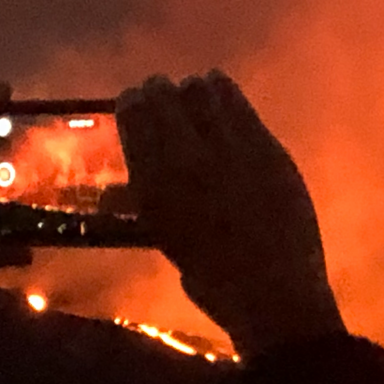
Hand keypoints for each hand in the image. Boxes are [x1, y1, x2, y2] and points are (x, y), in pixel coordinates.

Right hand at [116, 71, 345, 357]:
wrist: (273, 293)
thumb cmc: (213, 278)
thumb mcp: (165, 239)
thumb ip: (142, 205)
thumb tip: (110, 194)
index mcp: (153, 183)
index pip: (133, 118)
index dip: (132, 104)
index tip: (134, 102)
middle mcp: (184, 157)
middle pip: (162, 96)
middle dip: (158, 91)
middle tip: (161, 93)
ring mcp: (229, 148)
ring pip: (199, 90)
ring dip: (193, 91)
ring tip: (195, 98)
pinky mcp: (265, 146)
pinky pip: (237, 102)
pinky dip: (225, 93)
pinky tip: (222, 94)